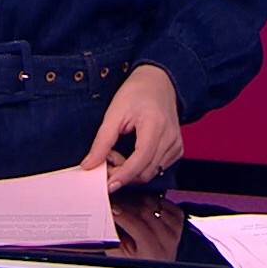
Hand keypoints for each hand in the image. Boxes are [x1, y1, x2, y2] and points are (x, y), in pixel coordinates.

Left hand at [80, 64, 182, 192]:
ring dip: (131, 171)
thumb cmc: (137, 92)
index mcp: (156, 125)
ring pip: (151, 173)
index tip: (108, 184)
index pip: (141, 159)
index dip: (124, 175)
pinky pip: (157, 168)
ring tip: (118, 152)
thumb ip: (102, 141)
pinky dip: (141, 167)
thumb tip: (89, 165)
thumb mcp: (114, 112)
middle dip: (123, 173)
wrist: (159, 82)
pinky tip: (132, 154)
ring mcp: (176, 145)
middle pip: (146, 171)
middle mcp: (171, 137)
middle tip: (107, 158)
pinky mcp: (177, 150)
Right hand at [107, 194, 185, 267]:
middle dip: (126, 202)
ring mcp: (175, 228)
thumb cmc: (134, 262)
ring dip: (136, 198)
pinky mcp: (178, 218)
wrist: (154, 266)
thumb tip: (102, 219)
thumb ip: (111, 238)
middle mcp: (168, 240)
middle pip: (146, 212)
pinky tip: (138, 203)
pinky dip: (148, 198)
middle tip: (113, 199)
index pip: (138, 227)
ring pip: (153, 203)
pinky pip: (161, 200)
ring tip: (123, 200)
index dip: (123, 215)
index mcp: (153, 253)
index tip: (110, 207)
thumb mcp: (118, 256)